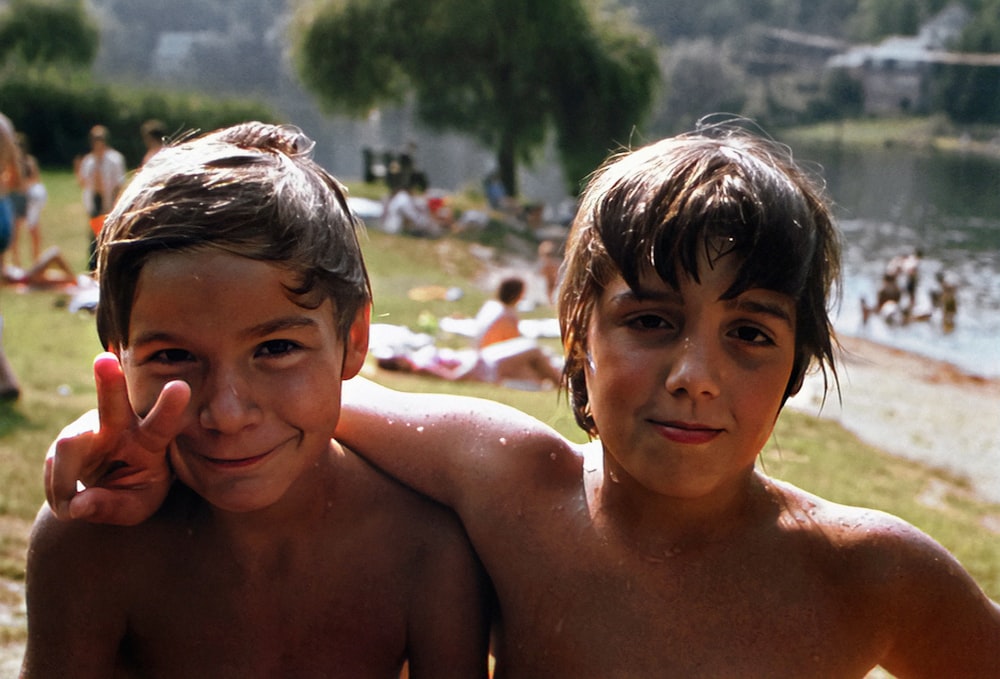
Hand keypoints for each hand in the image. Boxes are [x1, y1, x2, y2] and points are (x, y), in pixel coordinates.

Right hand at [44, 352, 189, 524]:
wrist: (111, 487)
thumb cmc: (136, 492)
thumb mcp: (135, 507)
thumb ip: (112, 507)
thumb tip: (77, 505)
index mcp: (151, 441)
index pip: (161, 424)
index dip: (170, 407)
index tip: (180, 387)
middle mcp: (120, 427)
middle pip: (112, 404)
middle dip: (108, 381)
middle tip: (104, 360)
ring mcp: (90, 428)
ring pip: (69, 445)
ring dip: (65, 482)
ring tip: (71, 507)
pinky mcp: (67, 438)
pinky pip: (54, 464)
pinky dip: (59, 490)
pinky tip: (69, 497)